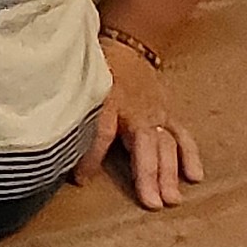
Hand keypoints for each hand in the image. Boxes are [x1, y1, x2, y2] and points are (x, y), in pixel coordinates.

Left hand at [76, 44, 205, 210]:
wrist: (128, 44)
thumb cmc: (98, 68)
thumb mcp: (80, 83)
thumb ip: (71, 110)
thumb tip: (51, 141)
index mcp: (109, 98)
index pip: (101, 130)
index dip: (91, 157)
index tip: (81, 180)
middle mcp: (136, 108)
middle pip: (143, 144)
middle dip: (147, 173)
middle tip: (151, 203)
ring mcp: (156, 112)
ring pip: (166, 144)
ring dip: (169, 173)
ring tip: (172, 199)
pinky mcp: (168, 114)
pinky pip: (182, 135)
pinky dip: (190, 155)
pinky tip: (195, 176)